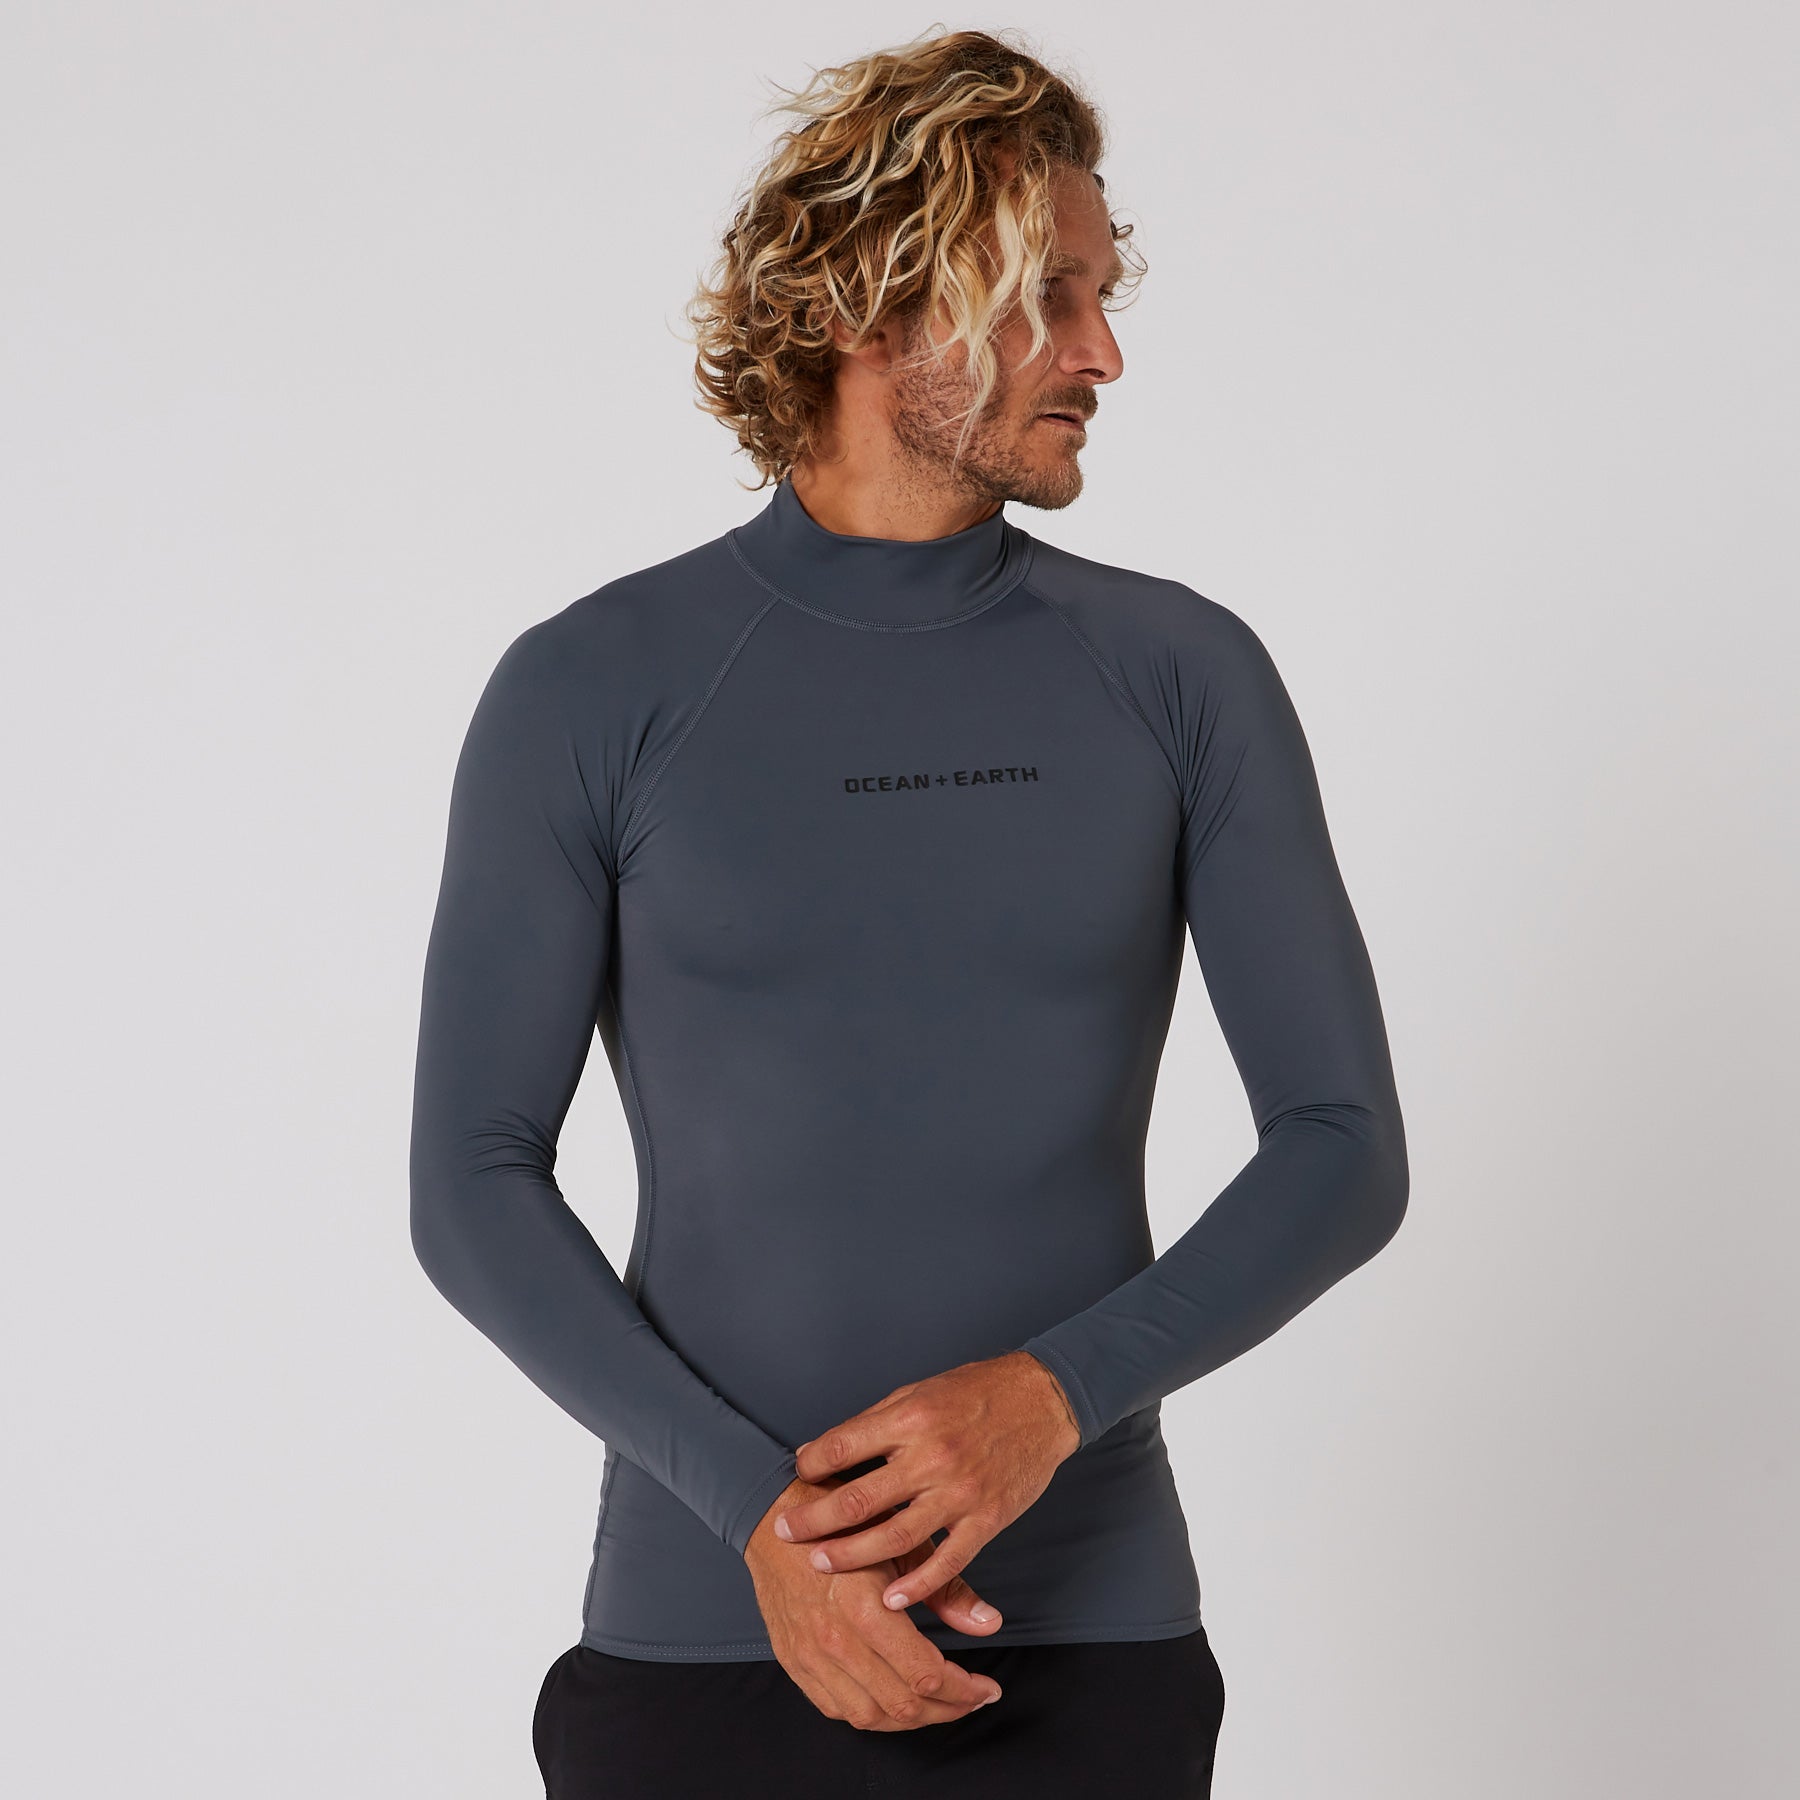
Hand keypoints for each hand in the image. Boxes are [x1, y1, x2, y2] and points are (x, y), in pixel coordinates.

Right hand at [745, 1474, 1004, 1728]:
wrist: (773, 1517)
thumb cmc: (843, 1519)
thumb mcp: (902, 1540)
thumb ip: (946, 1588)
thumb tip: (989, 1623)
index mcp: (864, 1608)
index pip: (925, 1674)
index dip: (965, 1690)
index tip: (988, 1688)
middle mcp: (834, 1640)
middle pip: (902, 1705)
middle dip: (947, 1710)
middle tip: (972, 1699)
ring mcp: (809, 1656)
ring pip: (869, 1717)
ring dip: (911, 1719)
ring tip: (939, 1705)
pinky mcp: (793, 1661)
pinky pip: (835, 1709)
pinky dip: (870, 1715)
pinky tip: (893, 1700)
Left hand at [772, 1351, 1081, 1616]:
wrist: (1042, 1401)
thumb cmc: (976, 1392)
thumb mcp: (920, 1391)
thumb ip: (875, 1423)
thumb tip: (823, 1449)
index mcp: (911, 1418)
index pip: (844, 1446)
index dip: (811, 1464)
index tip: (795, 1476)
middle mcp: (932, 1456)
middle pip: (859, 1499)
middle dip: (816, 1520)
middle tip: (786, 1532)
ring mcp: (960, 1492)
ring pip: (895, 1536)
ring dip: (852, 1556)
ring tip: (822, 1563)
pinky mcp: (987, 1519)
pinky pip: (947, 1561)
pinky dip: (917, 1585)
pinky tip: (891, 1599)